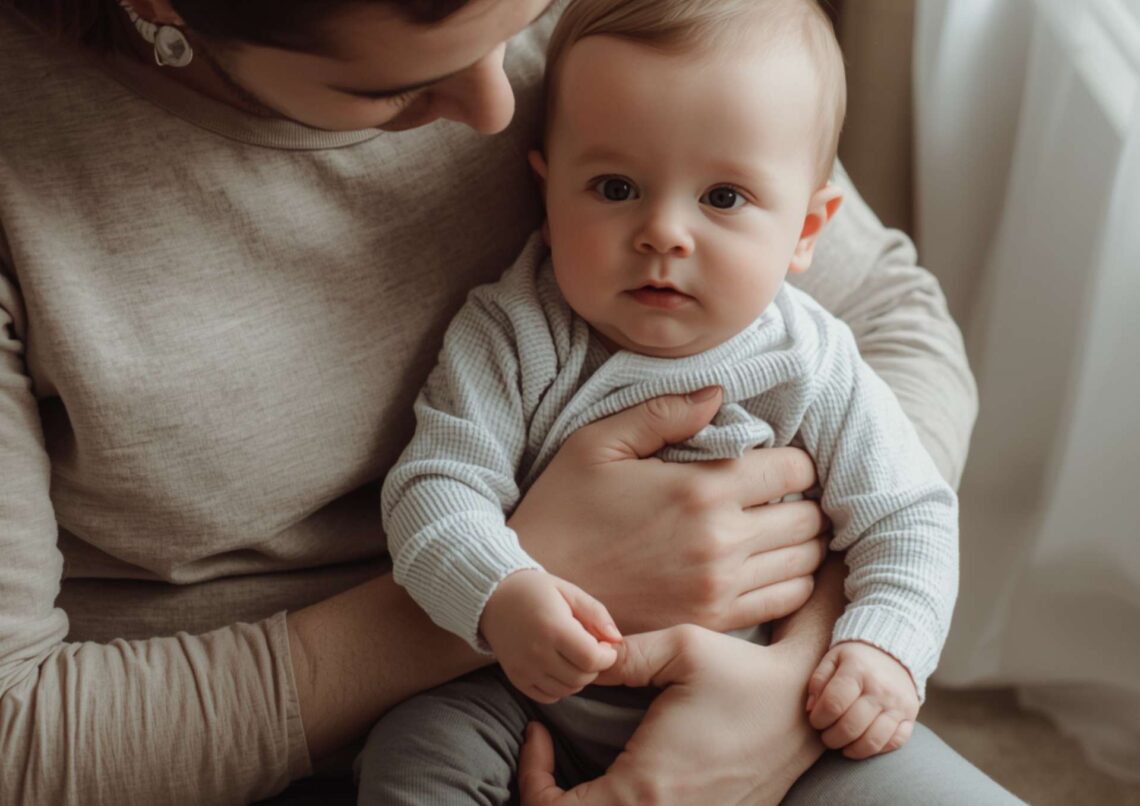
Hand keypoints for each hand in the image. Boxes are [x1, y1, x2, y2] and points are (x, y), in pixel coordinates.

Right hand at [481, 570, 620, 703]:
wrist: (493, 598)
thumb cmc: (536, 592)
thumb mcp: (569, 591)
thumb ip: (596, 614)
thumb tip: (616, 639)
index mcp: (553, 627)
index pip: (592, 658)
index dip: (607, 656)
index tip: (604, 645)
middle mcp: (537, 652)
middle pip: (581, 677)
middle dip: (594, 666)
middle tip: (590, 650)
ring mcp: (524, 668)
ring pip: (567, 689)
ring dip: (579, 677)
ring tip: (574, 657)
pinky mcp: (516, 678)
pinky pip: (548, 697)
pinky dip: (561, 688)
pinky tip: (560, 668)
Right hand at [509, 388, 829, 633]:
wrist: (536, 591)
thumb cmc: (561, 510)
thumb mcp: (598, 445)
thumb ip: (662, 414)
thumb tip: (717, 395)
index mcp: (700, 489)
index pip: (795, 470)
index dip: (793, 461)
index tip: (773, 463)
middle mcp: (721, 541)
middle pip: (810, 519)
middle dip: (802, 502)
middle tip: (778, 498)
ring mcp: (720, 588)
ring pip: (806, 562)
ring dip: (800, 543)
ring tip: (775, 531)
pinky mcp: (713, 622)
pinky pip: (785, 602)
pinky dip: (789, 581)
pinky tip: (764, 566)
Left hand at [518, 625, 824, 804]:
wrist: (807, 707)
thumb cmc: (743, 675)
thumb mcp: (681, 648)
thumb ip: (623, 656)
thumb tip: (582, 660)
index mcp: (645, 790)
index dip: (531, 776)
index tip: (539, 732)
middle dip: (549, 797)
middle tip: (546, 755)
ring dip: (583, 805)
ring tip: (573, 766)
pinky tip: (618, 776)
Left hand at [806, 641, 918, 758]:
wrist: (891, 651)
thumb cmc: (854, 658)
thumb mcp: (832, 659)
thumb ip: (818, 681)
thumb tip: (810, 709)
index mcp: (857, 670)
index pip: (833, 704)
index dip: (818, 719)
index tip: (815, 721)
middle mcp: (880, 688)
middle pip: (851, 726)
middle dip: (831, 738)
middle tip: (825, 736)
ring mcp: (898, 703)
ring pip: (873, 740)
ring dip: (852, 749)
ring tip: (841, 744)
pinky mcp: (911, 714)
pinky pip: (896, 742)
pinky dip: (877, 749)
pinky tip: (862, 745)